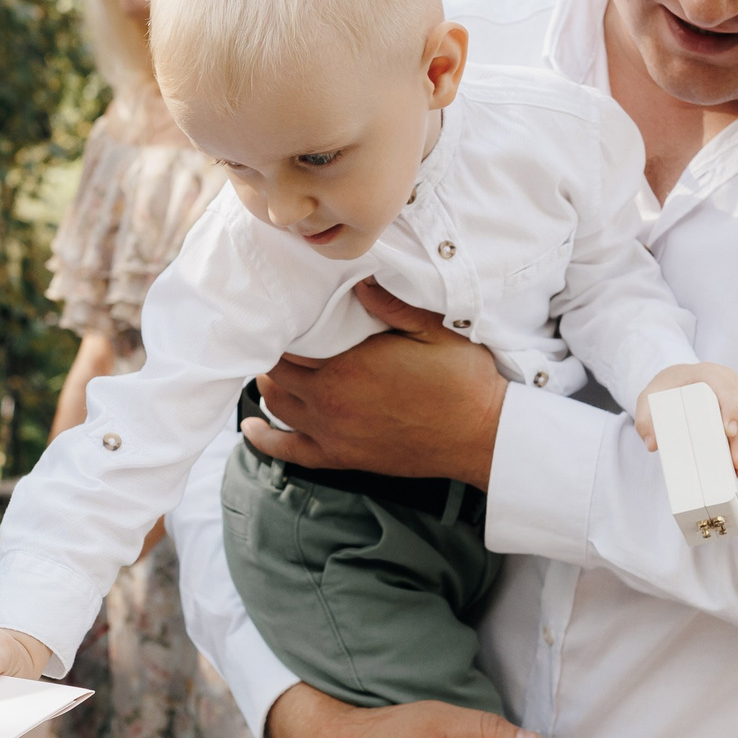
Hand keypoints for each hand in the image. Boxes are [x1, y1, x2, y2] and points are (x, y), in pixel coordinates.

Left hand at [245, 280, 508, 487]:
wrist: (483, 436)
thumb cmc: (464, 381)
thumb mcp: (434, 328)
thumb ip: (392, 303)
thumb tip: (357, 279)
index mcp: (347, 367)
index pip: (291, 342)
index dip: (284, 325)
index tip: (285, 309)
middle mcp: (330, 402)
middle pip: (276, 373)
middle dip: (273, 352)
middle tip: (280, 333)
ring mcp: (333, 434)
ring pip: (278, 406)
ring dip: (271, 385)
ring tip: (273, 366)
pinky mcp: (343, 458)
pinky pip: (290, 452)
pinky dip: (265, 440)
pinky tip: (254, 428)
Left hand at [635, 362, 737, 477]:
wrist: (676, 381)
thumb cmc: (664, 388)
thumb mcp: (648, 399)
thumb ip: (644, 419)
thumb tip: (652, 444)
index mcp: (708, 373)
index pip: (725, 388)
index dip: (730, 409)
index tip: (728, 431)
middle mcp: (728, 382)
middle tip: (737, 462)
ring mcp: (737, 395)